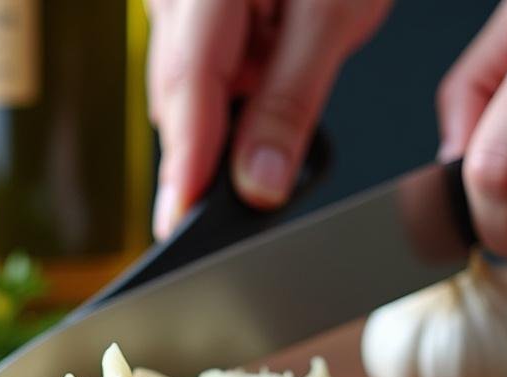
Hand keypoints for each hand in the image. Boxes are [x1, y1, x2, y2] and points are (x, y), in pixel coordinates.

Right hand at [147, 0, 389, 238]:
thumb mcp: (332, 12)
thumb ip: (292, 101)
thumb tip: (260, 184)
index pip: (188, 87)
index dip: (186, 163)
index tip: (183, 224)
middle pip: (178, 99)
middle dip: (207, 157)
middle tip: (236, 218)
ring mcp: (174, 4)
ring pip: (185, 93)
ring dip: (222, 127)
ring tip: (264, 147)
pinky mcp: (189, 16)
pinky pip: (198, 74)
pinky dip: (228, 102)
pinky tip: (259, 105)